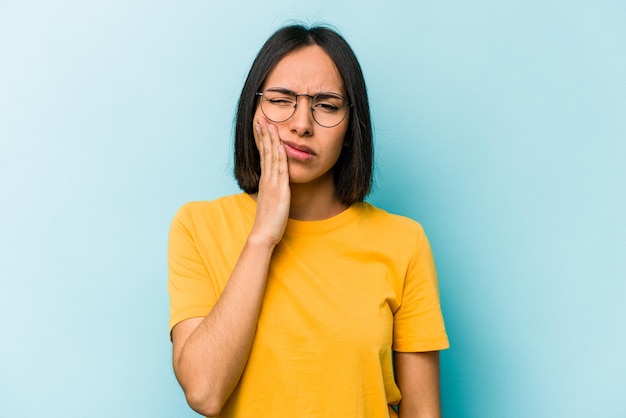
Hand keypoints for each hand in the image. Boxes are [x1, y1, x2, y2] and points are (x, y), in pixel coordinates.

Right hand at [249, 117, 289, 246]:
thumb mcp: (271, 200)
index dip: (262, 139)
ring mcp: (272, 184)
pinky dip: (279, 157)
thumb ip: (273, 190)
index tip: (261, 126)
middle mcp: (267, 179)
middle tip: (261, 118)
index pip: (263, 155)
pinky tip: (280, 146)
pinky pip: (279, 171)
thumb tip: (275, 183)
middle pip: (265, 152)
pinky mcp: (279, 191)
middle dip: (263, 134)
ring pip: (271, 157)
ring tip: (268, 124)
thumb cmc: (268, 220)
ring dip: (270, 140)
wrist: (263, 234)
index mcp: (265, 181)